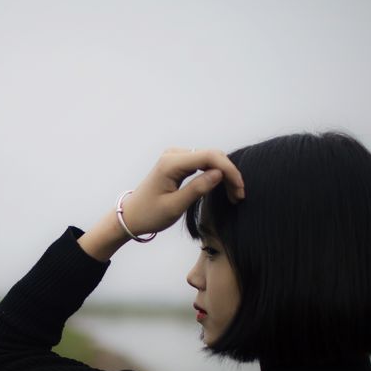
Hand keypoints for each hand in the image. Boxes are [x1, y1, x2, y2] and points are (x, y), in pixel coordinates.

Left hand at [120, 148, 243, 236]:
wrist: (131, 216)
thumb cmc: (149, 214)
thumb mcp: (175, 206)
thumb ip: (197, 189)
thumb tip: (219, 174)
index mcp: (171, 163)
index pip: (209, 157)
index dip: (229, 170)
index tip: (239, 189)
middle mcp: (173, 154)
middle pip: (212, 155)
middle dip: (229, 173)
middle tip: (239, 196)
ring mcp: (175, 156)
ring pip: (209, 159)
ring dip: (224, 174)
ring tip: (234, 195)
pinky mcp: (177, 162)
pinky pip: (202, 162)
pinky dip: (215, 174)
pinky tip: (223, 187)